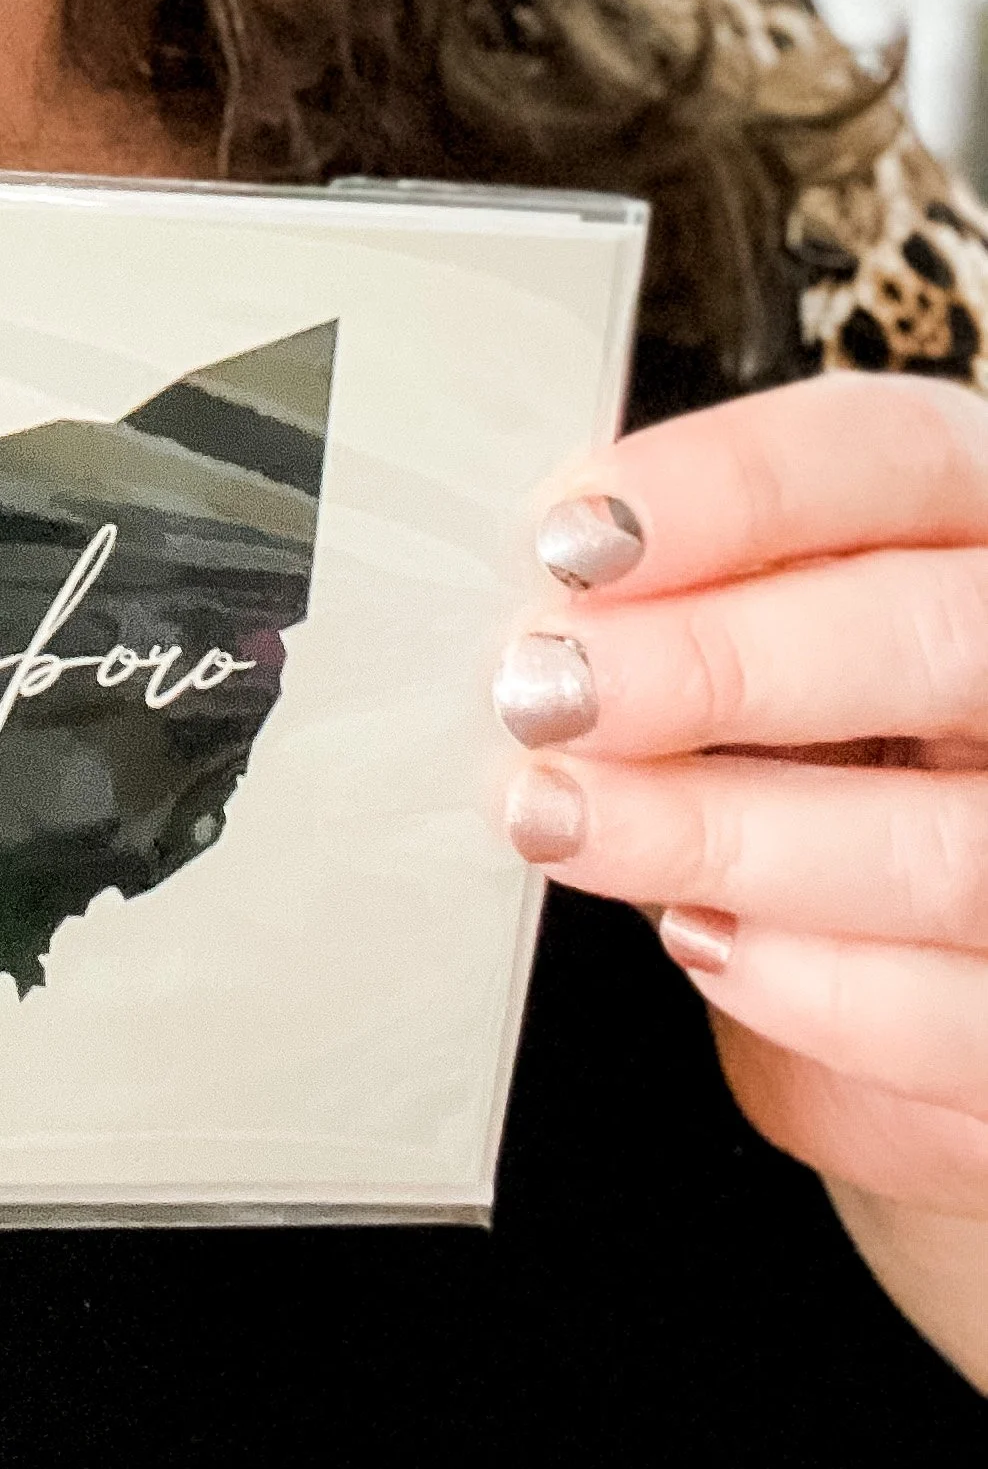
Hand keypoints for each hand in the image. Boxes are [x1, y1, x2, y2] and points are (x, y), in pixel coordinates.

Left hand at [493, 370, 987, 1383]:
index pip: (894, 454)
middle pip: (930, 635)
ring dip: (717, 832)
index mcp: (973, 524)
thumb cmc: (813, 742)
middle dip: (717, 664)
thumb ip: (679, 591)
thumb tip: (525, 602)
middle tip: (547, 687)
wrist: (910, 952)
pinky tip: (695, 936)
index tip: (569, 537)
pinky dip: (805, 984)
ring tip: (558, 816)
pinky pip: (949, 1014)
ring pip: (939, 846)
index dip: (733, 484)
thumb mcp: (760, 629)